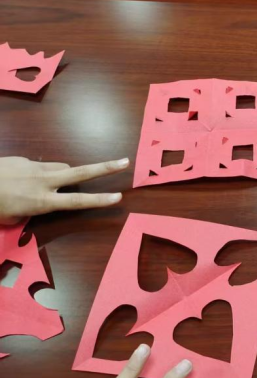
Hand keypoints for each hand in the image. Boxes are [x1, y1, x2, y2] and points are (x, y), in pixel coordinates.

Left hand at [0, 156, 128, 224]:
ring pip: (60, 168)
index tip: (117, 197)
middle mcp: (44, 182)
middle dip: (104, 168)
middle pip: (81, 172)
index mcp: (43, 201)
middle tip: (124, 162)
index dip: (99, 200)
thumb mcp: (12, 218)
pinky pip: (38, 166)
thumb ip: (29, 210)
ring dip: (63, 174)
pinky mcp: (22, 159)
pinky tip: (22, 179)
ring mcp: (34, 167)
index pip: (78, 201)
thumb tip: (33, 204)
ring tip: (51, 184)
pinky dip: (38, 173)